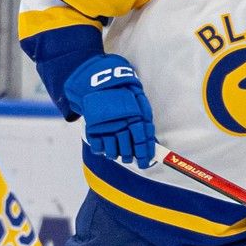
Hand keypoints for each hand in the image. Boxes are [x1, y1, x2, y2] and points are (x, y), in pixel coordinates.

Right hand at [64, 53, 155, 167]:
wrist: (99, 83)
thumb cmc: (124, 94)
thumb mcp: (140, 103)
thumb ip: (145, 121)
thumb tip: (153, 141)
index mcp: (135, 117)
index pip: (142, 141)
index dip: (144, 154)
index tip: (145, 163)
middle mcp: (121, 124)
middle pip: (127, 149)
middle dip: (129, 156)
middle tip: (129, 158)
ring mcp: (106, 127)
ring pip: (112, 151)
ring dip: (116, 154)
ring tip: (117, 154)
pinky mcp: (92, 128)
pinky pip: (97, 147)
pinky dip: (101, 150)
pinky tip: (105, 147)